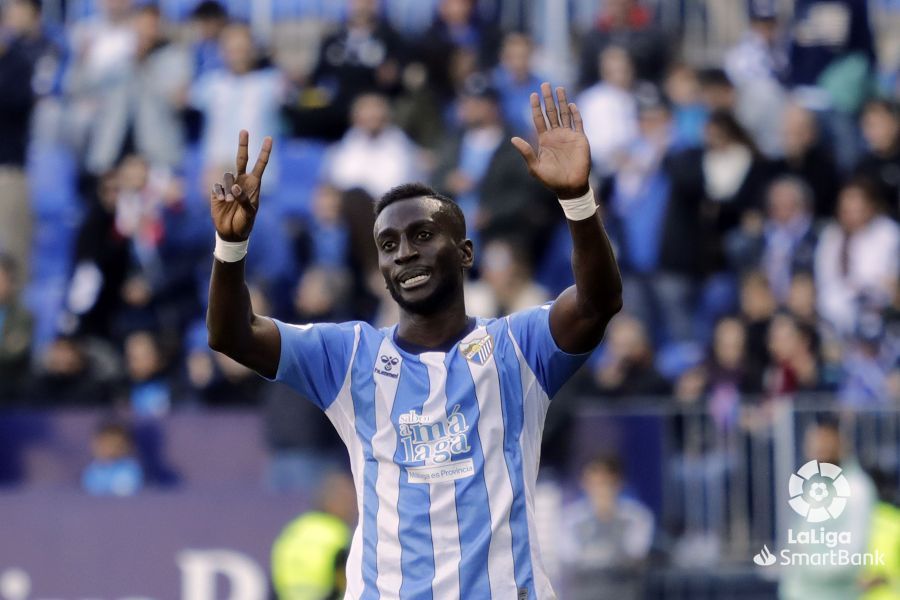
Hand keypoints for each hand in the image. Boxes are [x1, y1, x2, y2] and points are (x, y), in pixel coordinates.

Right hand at [210, 130, 271, 241]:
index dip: (264, 152)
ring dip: (229, 188)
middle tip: (244, 131)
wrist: (230, 232)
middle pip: (241, 159)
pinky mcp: (217, 191)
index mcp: (253, 185)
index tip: (269, 138)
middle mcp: (241, 181)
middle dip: (243, 145)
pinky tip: (222, 202)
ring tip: (230, 202)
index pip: (260, 165)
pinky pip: (217, 186)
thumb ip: (244, 199)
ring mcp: (229, 185)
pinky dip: (220, 194)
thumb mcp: (249, 213)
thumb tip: (235, 187)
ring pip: (227, 175)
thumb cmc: (245, 223)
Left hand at [512, 82, 590, 198]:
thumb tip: (513, 139)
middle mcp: (556, 135)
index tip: (532, 94)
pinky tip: (571, 105)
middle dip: (548, 99)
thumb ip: (526, 152)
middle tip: (544, 84)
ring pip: (564, 114)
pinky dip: (575, 114)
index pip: (538, 119)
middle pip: (551, 112)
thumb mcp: (535, 167)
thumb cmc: (551, 180)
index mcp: (544, 140)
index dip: (535, 107)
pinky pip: (578, 123)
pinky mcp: (580, 139)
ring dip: (561, 101)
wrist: (570, 187)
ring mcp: (568, 136)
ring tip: (558, 88)